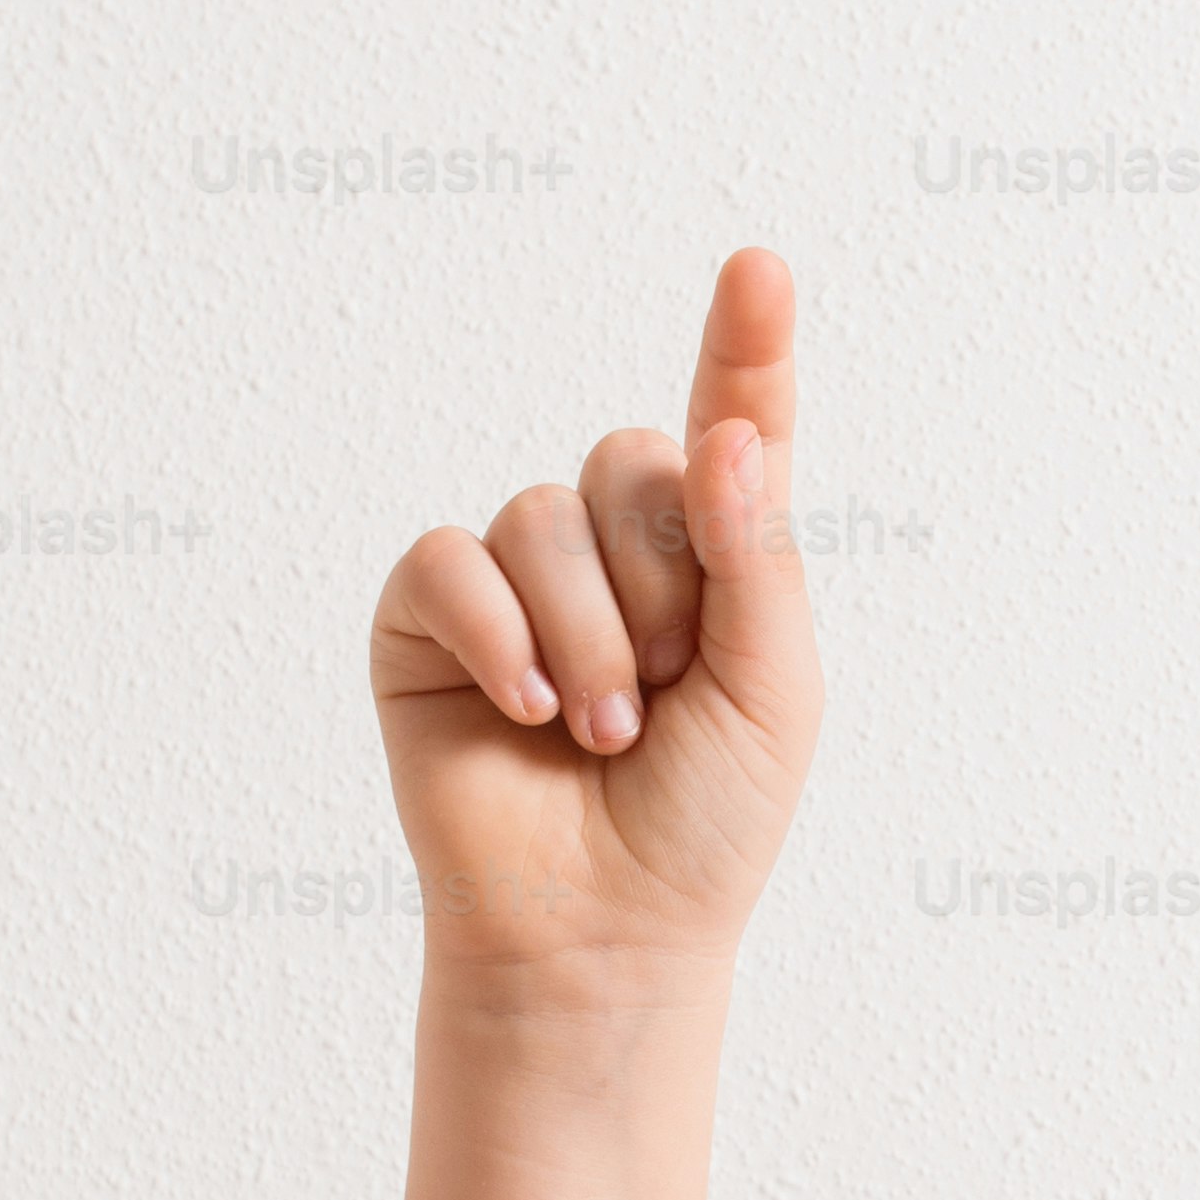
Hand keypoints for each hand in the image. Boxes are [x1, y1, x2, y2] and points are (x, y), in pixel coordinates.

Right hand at [369, 246, 817, 1004]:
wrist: (605, 930)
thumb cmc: (703, 822)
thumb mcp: (773, 687)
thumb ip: (758, 559)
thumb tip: (723, 435)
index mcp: (714, 554)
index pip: (733, 427)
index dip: (745, 347)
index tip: (759, 269)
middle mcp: (612, 549)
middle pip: (630, 460)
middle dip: (662, 582)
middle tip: (666, 691)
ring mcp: (513, 578)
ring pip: (543, 515)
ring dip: (589, 634)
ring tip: (603, 731)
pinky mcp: (426, 620)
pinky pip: (450, 562)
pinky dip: (497, 634)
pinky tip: (527, 709)